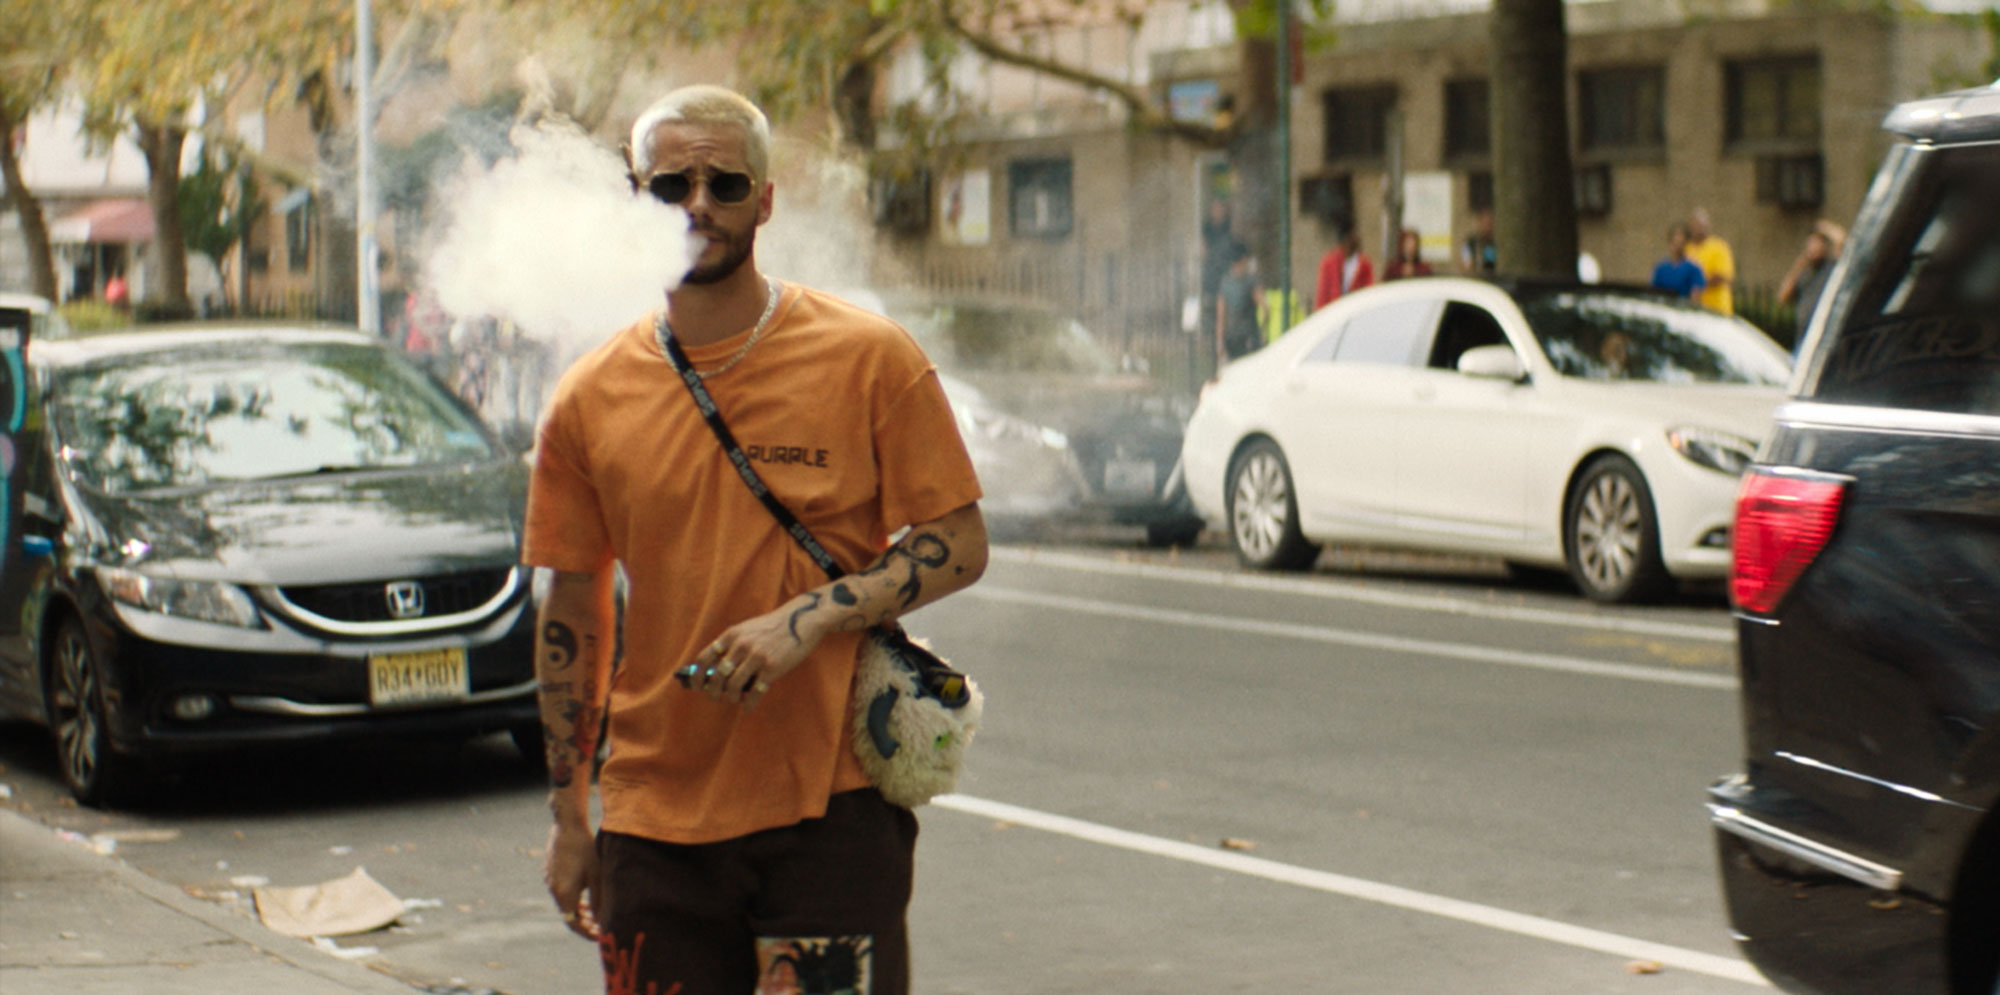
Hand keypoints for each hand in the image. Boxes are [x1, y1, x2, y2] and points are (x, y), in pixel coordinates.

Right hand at [544, 821, 599, 939]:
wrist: (567, 826)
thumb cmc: (586, 849)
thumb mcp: (596, 876)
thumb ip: (598, 900)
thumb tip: (601, 921)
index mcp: (564, 894)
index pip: (573, 924)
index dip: (586, 933)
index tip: (599, 936)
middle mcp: (554, 890)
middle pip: (568, 915)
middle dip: (584, 923)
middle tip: (599, 926)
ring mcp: (549, 881)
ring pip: (564, 903)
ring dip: (578, 910)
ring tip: (593, 912)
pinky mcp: (549, 872)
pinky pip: (560, 892)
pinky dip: (572, 898)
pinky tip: (584, 892)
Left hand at [688, 606, 819, 709]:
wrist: (801, 621)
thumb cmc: (771, 627)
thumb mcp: (746, 629)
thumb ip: (731, 645)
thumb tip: (715, 671)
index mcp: (732, 635)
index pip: (704, 658)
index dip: (697, 676)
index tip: (697, 686)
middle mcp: (741, 646)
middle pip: (717, 677)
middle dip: (713, 692)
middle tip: (716, 697)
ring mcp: (756, 657)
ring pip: (733, 687)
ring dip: (731, 698)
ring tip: (734, 700)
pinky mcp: (772, 668)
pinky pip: (755, 693)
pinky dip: (749, 704)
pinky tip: (748, 708)